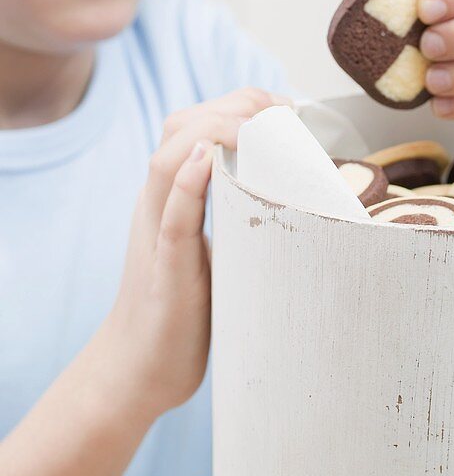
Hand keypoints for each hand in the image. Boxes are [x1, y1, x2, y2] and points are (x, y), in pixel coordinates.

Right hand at [104, 87, 289, 419]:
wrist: (140, 369)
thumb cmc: (185, 311)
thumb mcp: (217, 250)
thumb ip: (236, 216)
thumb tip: (292, 197)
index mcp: (173, 197)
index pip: (197, 126)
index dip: (238, 105)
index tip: (283, 108)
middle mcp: (159, 204)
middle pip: (181, 128)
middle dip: (230, 106)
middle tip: (277, 110)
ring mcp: (158, 233)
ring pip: (169, 161)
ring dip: (212, 131)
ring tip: (249, 124)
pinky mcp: (165, 268)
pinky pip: (171, 216)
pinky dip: (187, 183)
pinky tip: (208, 159)